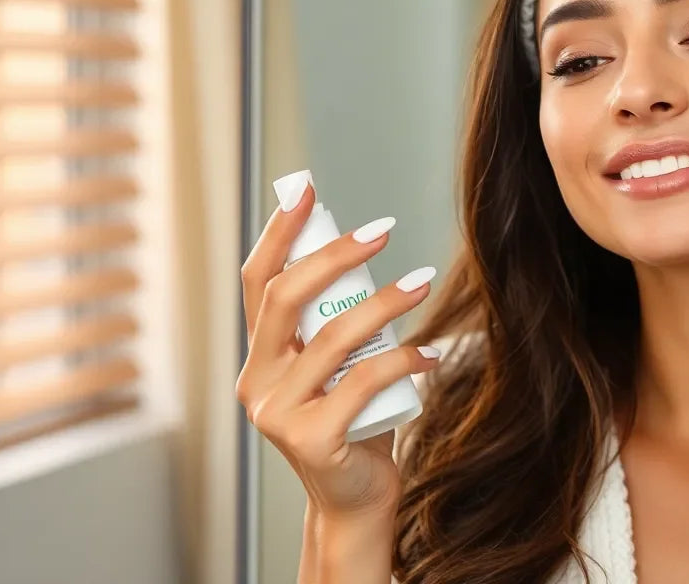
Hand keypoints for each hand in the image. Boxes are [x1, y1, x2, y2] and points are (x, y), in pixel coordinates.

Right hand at [236, 179, 441, 521]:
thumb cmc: (356, 422)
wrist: (357, 498)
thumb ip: (337, 322)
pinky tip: (431, 354)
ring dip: (384, 303)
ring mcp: (277, 412)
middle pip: (286, 298)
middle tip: (383, 229)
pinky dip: (402, 360)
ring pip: (331, 338)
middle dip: (334, 255)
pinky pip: (362, 383)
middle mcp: (258, 379)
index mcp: (261, 354)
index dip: (279, 232)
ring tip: (424, 282)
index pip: (258, 281)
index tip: (307, 190)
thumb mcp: (342, 365)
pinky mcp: (310, 438)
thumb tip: (364, 248)